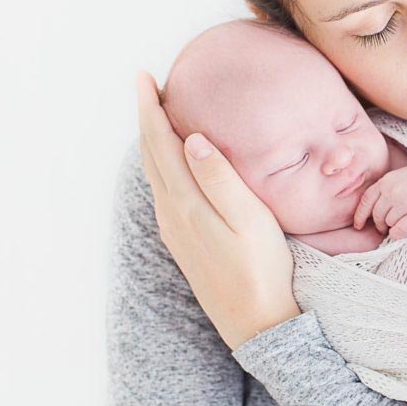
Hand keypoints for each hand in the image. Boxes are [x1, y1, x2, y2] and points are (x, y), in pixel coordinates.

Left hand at [136, 71, 300, 349]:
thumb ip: (220, 179)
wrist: (258, 327)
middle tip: (147, 87)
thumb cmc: (263, 272)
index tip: (143, 78)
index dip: (150, 110)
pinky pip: (164, 193)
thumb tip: (192, 139)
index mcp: (187, 205)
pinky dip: (162, 166)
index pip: (160, 145)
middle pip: (152, 157)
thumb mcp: (250, 221)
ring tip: (158, 116)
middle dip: (147, 119)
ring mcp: (176, 232)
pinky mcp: (186, 244)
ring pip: (155, 175)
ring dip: (153, 142)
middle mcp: (173, 216)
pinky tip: (173, 166)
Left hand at [353, 161, 406, 239]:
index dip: (360, 216)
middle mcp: (393, 191)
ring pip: (388, 223)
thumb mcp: (395, 179)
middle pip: (376, 215)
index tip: (359, 225)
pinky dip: (398, 233)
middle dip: (379, 224)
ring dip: (392, 226)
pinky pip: (399, 230)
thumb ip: (382, 191)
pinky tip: (403, 230)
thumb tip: (367, 216)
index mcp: (385, 182)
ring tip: (401, 221)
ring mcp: (405, 202)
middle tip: (385, 226)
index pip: (366, 202)